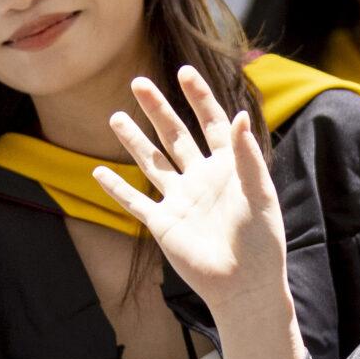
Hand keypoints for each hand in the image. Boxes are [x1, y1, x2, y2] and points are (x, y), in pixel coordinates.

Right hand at [101, 69, 292, 319]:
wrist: (245, 285)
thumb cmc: (261, 242)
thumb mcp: (259, 195)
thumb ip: (248, 157)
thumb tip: (240, 116)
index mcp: (227, 167)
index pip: (211, 123)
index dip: (198, 97)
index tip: (184, 72)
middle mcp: (200, 178)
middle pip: (174, 136)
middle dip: (158, 109)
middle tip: (138, 82)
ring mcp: (179, 200)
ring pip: (151, 163)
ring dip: (133, 141)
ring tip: (115, 117)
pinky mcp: (163, 224)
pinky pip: (135, 202)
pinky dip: (116, 188)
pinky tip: (98, 172)